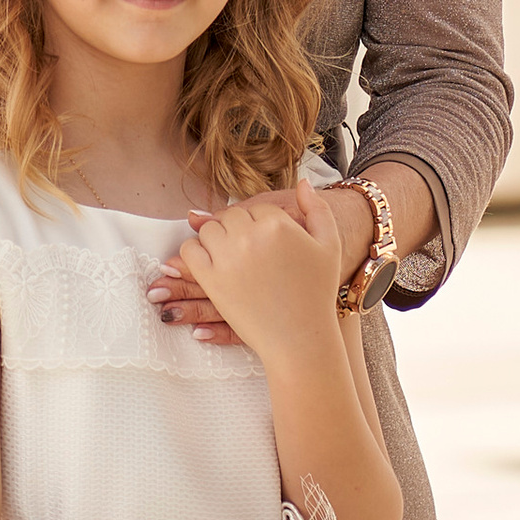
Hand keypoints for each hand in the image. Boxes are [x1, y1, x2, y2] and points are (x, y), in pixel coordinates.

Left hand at [172, 182, 341, 369]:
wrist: (302, 336)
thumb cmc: (317, 292)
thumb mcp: (329, 244)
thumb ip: (317, 208)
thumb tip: (303, 183)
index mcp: (277, 224)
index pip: (254, 209)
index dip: (256, 223)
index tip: (259, 239)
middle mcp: (250, 236)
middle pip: (229, 217)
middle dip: (234, 230)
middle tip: (242, 249)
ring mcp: (229, 257)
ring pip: (208, 231)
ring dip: (213, 241)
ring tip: (226, 257)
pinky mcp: (212, 280)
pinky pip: (190, 252)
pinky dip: (193, 255)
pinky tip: (207, 265)